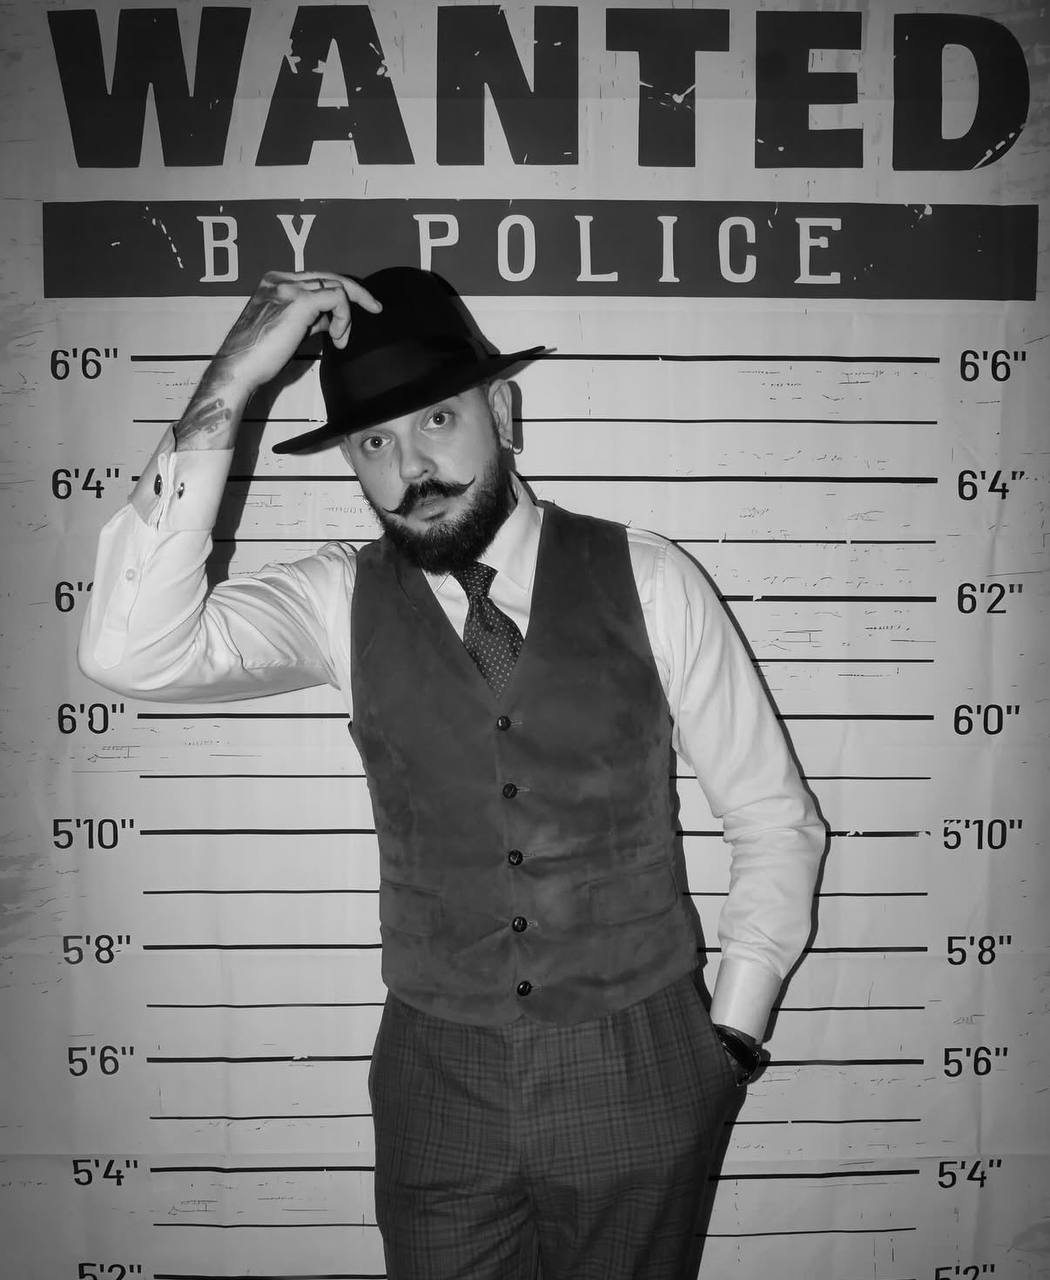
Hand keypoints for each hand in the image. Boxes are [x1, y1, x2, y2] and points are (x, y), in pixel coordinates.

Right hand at [214, 270, 381, 394]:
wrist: (240, 367)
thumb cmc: (259, 356)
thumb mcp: (287, 330)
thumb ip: (308, 319)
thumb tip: (329, 320)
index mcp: (275, 281)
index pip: (317, 279)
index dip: (339, 295)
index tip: (350, 315)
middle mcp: (281, 278)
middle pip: (330, 276)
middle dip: (356, 293)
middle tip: (376, 307)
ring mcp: (289, 287)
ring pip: (337, 286)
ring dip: (347, 315)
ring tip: (340, 339)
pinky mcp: (300, 301)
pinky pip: (337, 298)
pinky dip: (344, 318)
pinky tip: (338, 337)